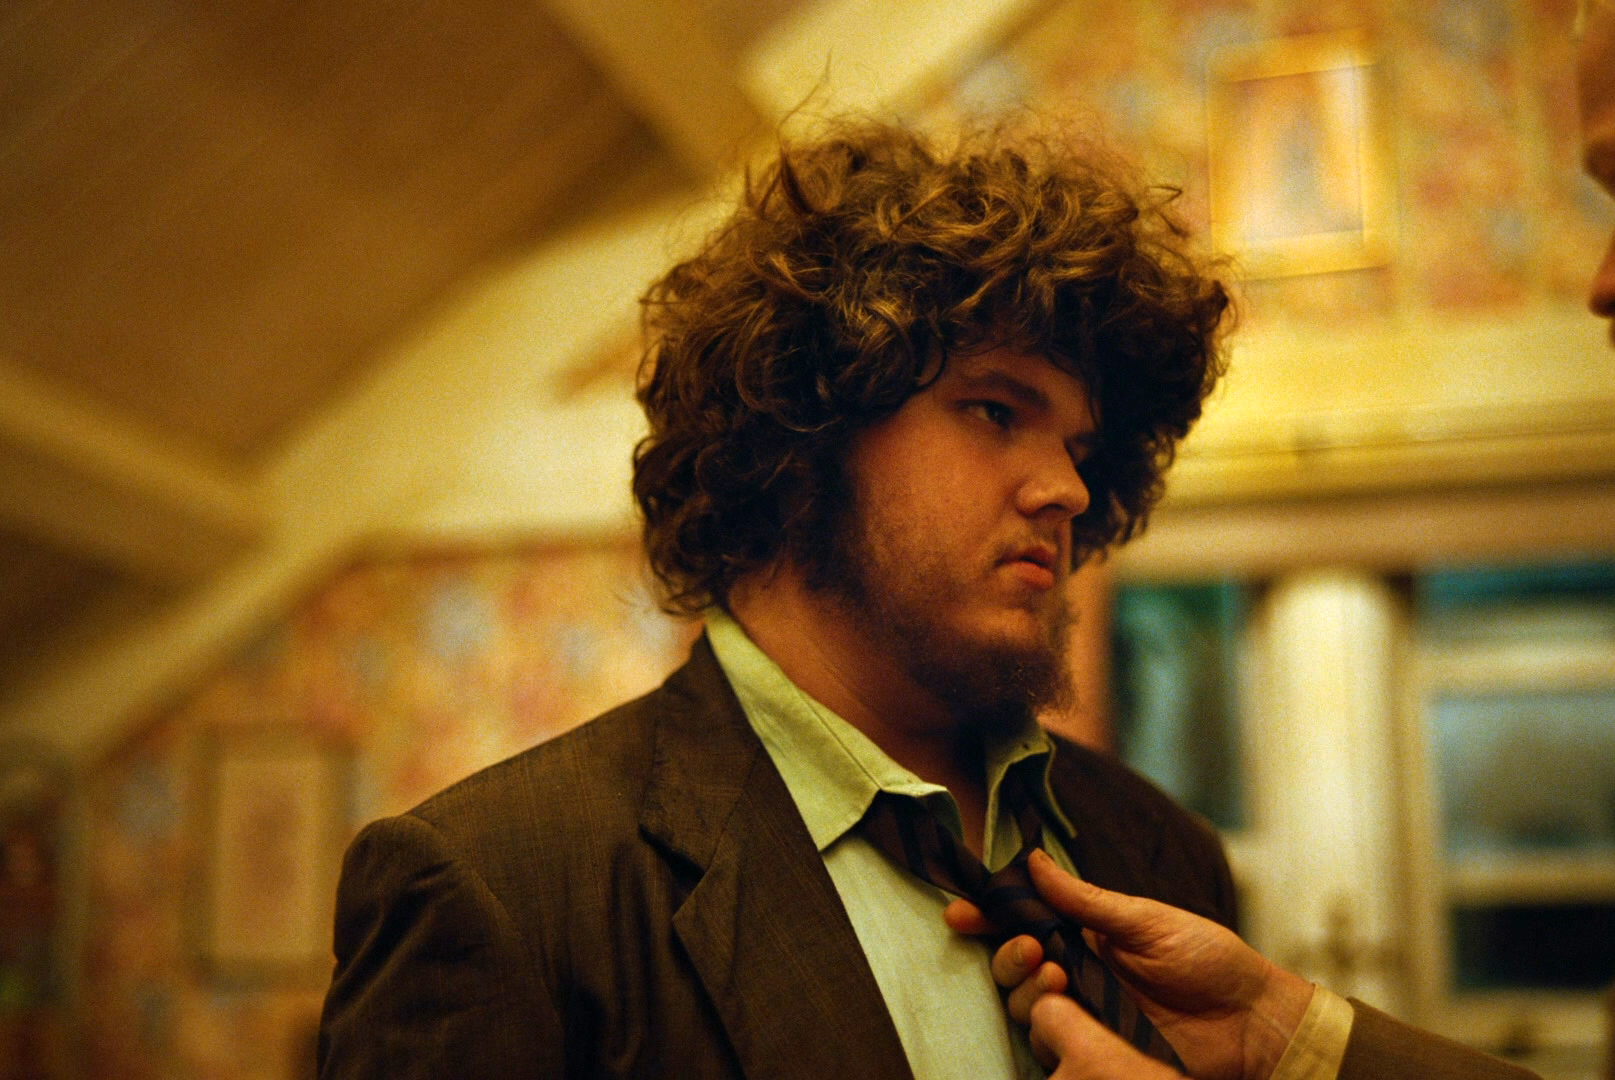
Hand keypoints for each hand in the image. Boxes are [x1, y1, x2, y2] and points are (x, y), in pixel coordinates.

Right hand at [944, 850, 1313, 1079]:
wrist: (1252, 1019)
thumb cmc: (1208, 960)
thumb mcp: (1145, 921)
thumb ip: (1085, 900)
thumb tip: (1032, 861)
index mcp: (1086, 938)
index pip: (1024, 924)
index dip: (988, 919)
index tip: (960, 913)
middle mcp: (1078, 977)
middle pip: (1014, 969)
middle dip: (1007, 954)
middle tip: (1029, 946)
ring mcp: (1087, 1017)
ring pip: (1025, 1007)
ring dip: (1026, 988)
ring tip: (1056, 974)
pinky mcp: (1097, 1054)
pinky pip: (1052, 1046)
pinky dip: (1046, 1029)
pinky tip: (1062, 1009)